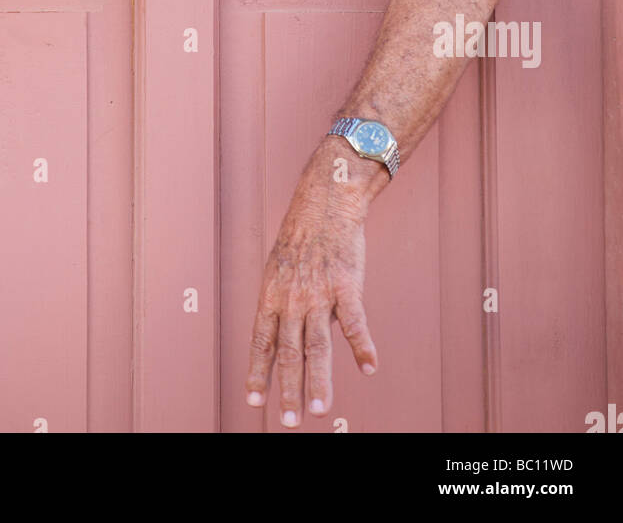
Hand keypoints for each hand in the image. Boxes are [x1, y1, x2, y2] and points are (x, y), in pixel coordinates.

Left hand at [245, 141, 379, 427]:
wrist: (325, 202)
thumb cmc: (302, 236)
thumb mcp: (279, 268)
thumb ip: (283, 304)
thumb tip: (285, 338)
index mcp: (271, 294)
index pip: (261, 342)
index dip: (258, 373)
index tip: (255, 401)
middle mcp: (292, 298)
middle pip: (288, 352)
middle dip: (288, 390)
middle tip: (289, 421)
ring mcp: (319, 292)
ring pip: (317, 346)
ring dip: (318, 382)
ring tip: (319, 411)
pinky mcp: (346, 285)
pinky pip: (355, 323)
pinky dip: (362, 348)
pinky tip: (369, 368)